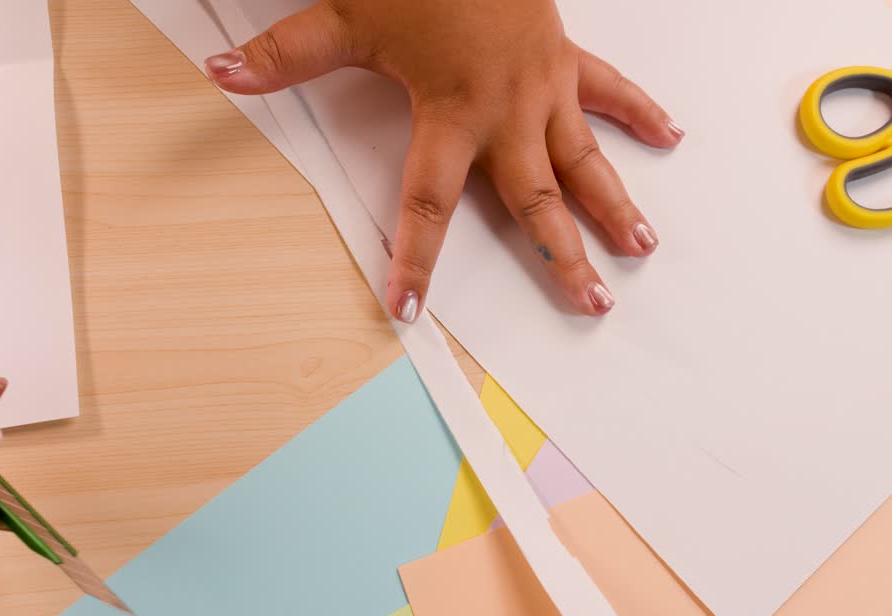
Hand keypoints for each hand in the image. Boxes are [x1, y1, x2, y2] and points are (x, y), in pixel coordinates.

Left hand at [205, 0, 681, 319]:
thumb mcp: (343, 15)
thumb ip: (284, 56)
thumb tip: (222, 75)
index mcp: (452, 113)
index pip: (428, 202)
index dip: (417, 259)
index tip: (411, 310)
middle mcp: (507, 111)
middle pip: (536, 199)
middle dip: (564, 257)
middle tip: (590, 303)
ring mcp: (543, 86)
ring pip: (585, 158)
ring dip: (615, 204)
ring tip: (641, 247)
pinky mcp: (564, 57)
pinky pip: (609, 90)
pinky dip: (639, 112)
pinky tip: (669, 137)